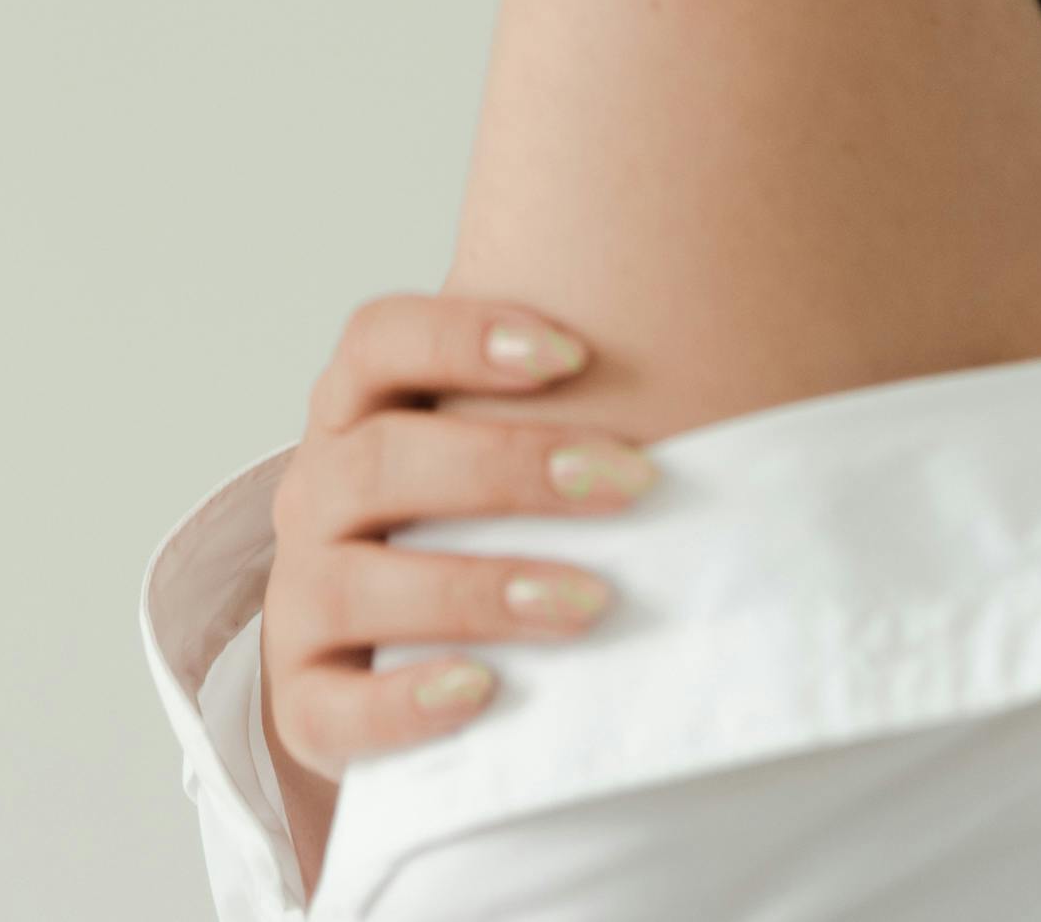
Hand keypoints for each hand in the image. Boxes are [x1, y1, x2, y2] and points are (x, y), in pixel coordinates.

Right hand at [258, 292, 653, 782]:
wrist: (377, 663)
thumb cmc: (467, 535)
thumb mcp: (490, 462)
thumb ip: (563, 410)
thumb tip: (741, 375)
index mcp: (355, 415)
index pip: (376, 342)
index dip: (460, 336)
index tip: (573, 353)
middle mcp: (316, 497)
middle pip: (381, 458)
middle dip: (509, 466)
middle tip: (630, 481)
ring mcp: (299, 602)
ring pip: (356, 582)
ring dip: (477, 586)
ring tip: (587, 602)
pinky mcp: (306, 703)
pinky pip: (331, 705)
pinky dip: (403, 699)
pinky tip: (482, 690)